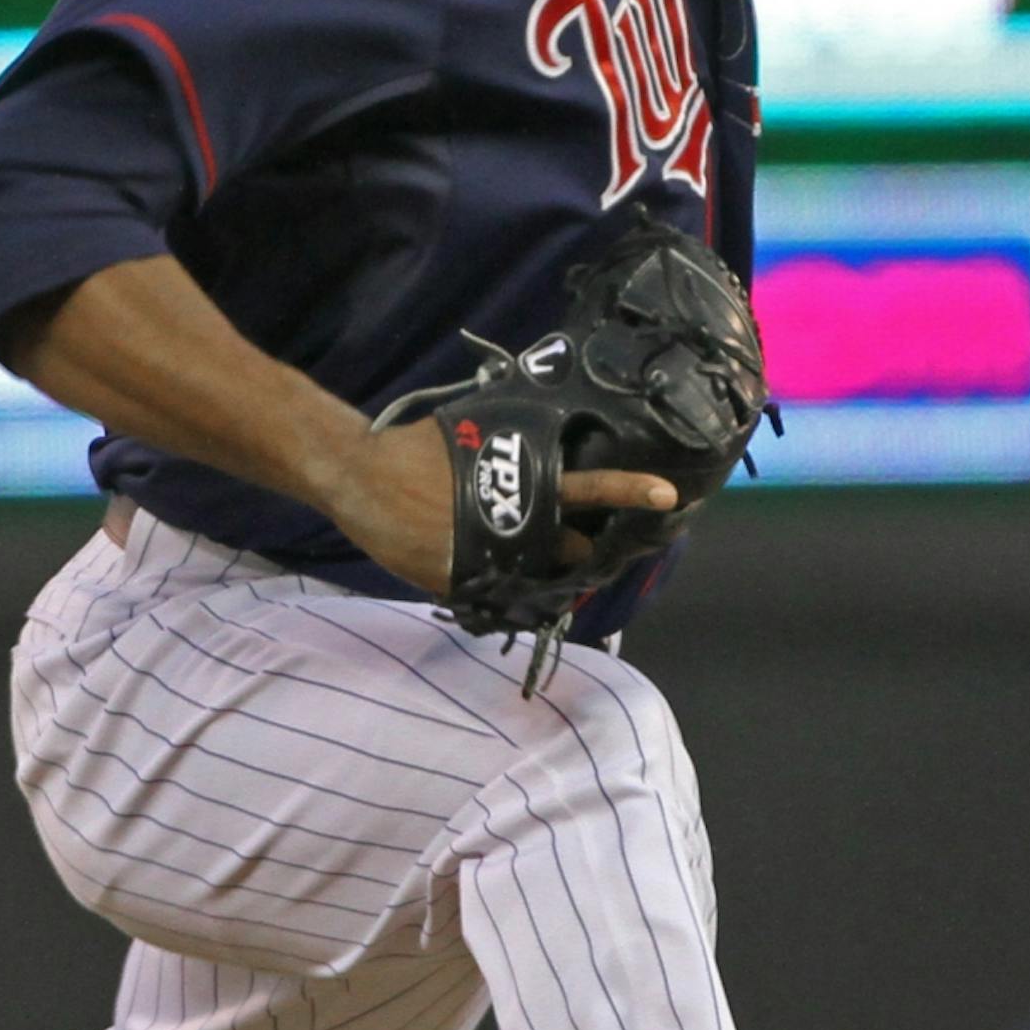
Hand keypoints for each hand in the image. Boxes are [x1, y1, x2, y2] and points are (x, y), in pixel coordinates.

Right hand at [328, 420, 677, 600]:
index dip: (630, 490)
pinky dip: (492, 586)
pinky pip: (494, 594)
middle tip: (573, 551)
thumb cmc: (416, 450)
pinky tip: (474, 569)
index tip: (669, 495)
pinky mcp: (458, 579)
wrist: (361, 476)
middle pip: (573, 548)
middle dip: (578, 554)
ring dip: (537, 575)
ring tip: (516, 562)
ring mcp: (489, 554)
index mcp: (523, 478)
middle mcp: (515, 519)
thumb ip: (509, 449)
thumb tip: (537, 443)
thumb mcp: (472, 435)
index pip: (590, 486)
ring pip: (536, 578)